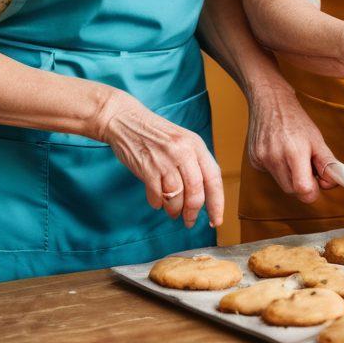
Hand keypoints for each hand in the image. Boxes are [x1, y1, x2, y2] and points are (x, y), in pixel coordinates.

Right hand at [95, 89, 223, 229]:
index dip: (217, 202)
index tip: (216, 220)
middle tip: (189, 221)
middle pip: (196, 191)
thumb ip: (194, 163)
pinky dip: (158, 203)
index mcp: (196, 145)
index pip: (213, 177)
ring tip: (172, 212)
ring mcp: (164, 159)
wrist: (126, 121)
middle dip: (193, 212)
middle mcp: (183, 151)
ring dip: (175, 210)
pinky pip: (157, 195)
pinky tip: (157, 201)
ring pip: (176, 196)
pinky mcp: (146, 168)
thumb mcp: (183, 141)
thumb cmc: (157, 134)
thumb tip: (204, 194)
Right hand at [248, 84, 337, 201]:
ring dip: (290, 176)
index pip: (303, 189)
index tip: (317, 180)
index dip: (313, 190)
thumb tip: (333, 183)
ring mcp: (262, 159)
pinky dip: (278, 168)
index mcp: (295, 151)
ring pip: (281, 184)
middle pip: (292, 190)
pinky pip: (270, 174)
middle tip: (307, 164)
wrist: (270, 101)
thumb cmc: (296, 119)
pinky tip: (280, 152)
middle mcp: (275, 157)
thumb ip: (327, 163)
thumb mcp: (317, 139)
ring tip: (293, 156)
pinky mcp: (254, 159)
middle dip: (302, 183)